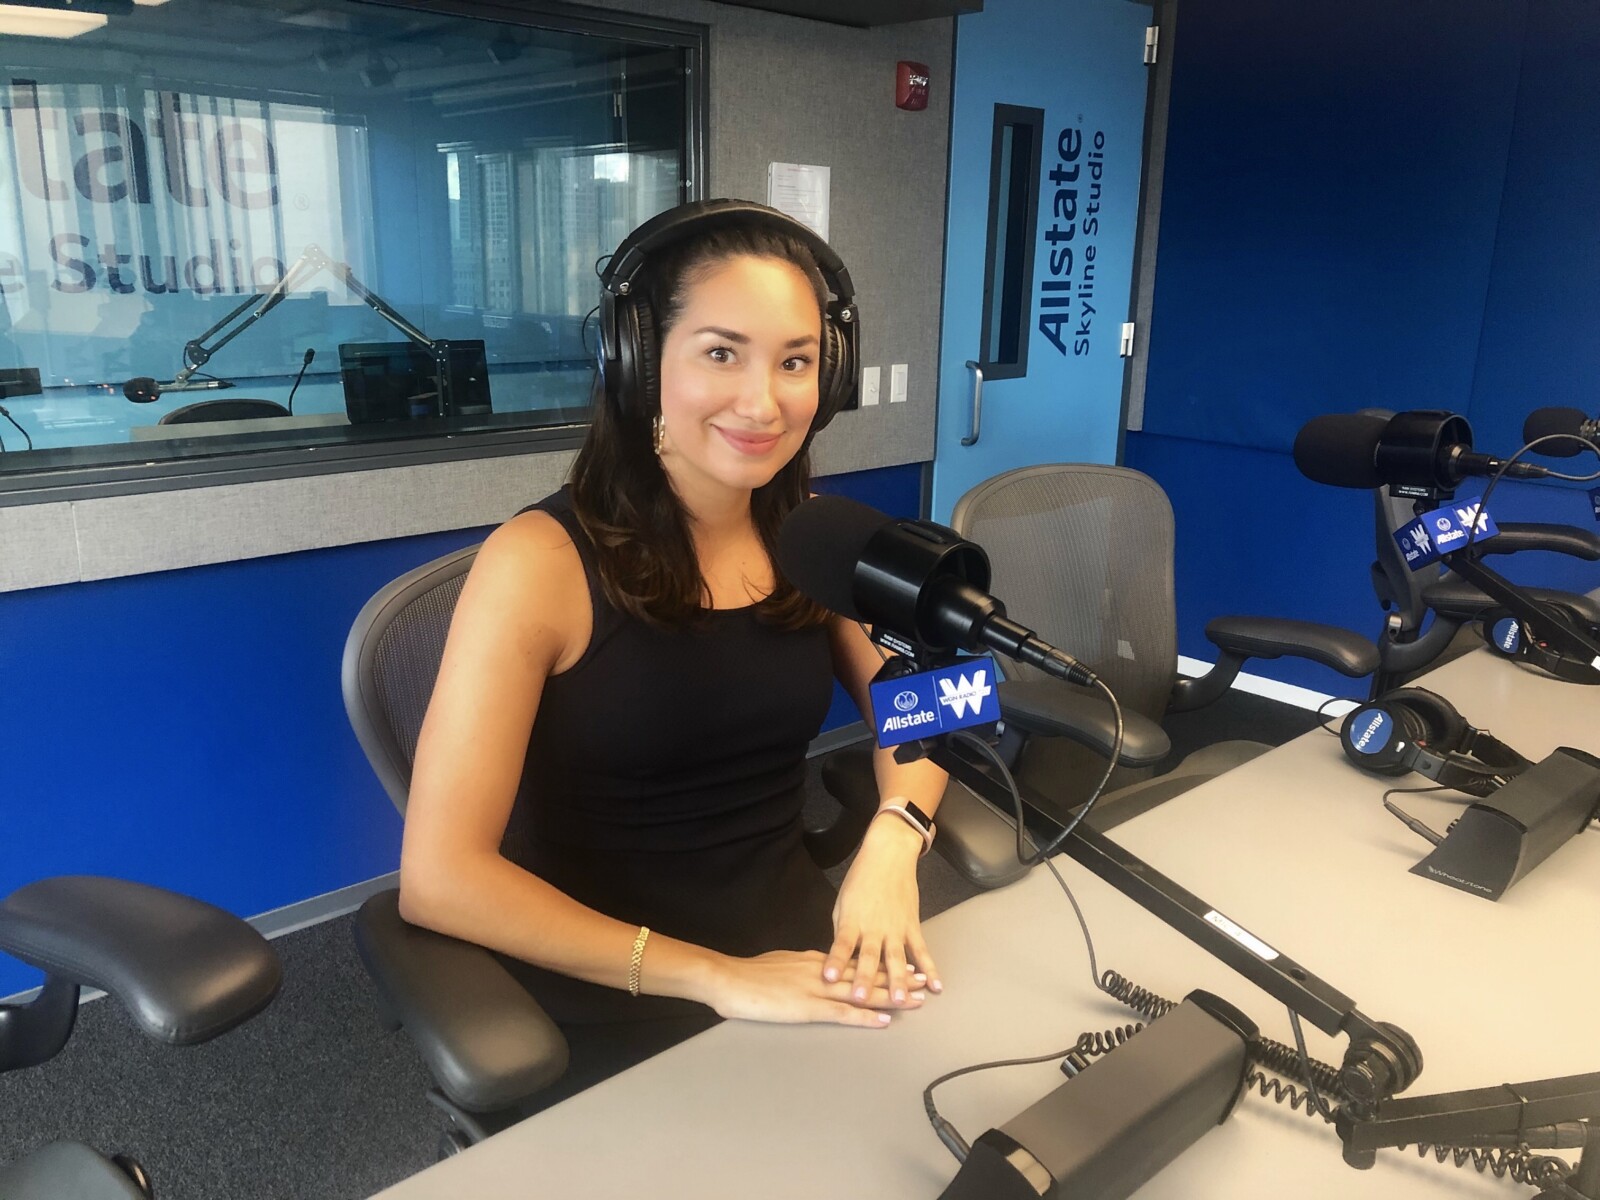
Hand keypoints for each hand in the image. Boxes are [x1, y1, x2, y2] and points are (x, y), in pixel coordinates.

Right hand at [704, 950, 924, 1026]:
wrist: (727, 978)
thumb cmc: (747, 974)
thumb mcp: (780, 962)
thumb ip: (801, 966)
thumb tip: (816, 967)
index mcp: (814, 960)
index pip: (854, 961)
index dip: (880, 964)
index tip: (900, 963)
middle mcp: (822, 970)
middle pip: (866, 973)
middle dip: (895, 977)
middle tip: (922, 979)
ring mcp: (816, 988)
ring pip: (861, 992)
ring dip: (891, 995)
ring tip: (916, 997)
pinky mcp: (807, 1007)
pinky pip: (843, 1014)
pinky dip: (865, 1018)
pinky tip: (884, 1021)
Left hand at [824, 814, 942, 1005]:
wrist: (888, 855)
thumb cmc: (861, 880)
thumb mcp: (843, 904)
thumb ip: (843, 933)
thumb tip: (841, 960)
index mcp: (852, 921)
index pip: (841, 945)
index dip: (834, 962)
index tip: (828, 978)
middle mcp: (874, 928)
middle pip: (869, 957)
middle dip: (865, 979)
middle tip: (862, 998)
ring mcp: (896, 928)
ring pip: (897, 959)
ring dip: (899, 981)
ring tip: (901, 1001)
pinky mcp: (912, 926)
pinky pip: (922, 951)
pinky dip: (930, 968)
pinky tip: (935, 986)